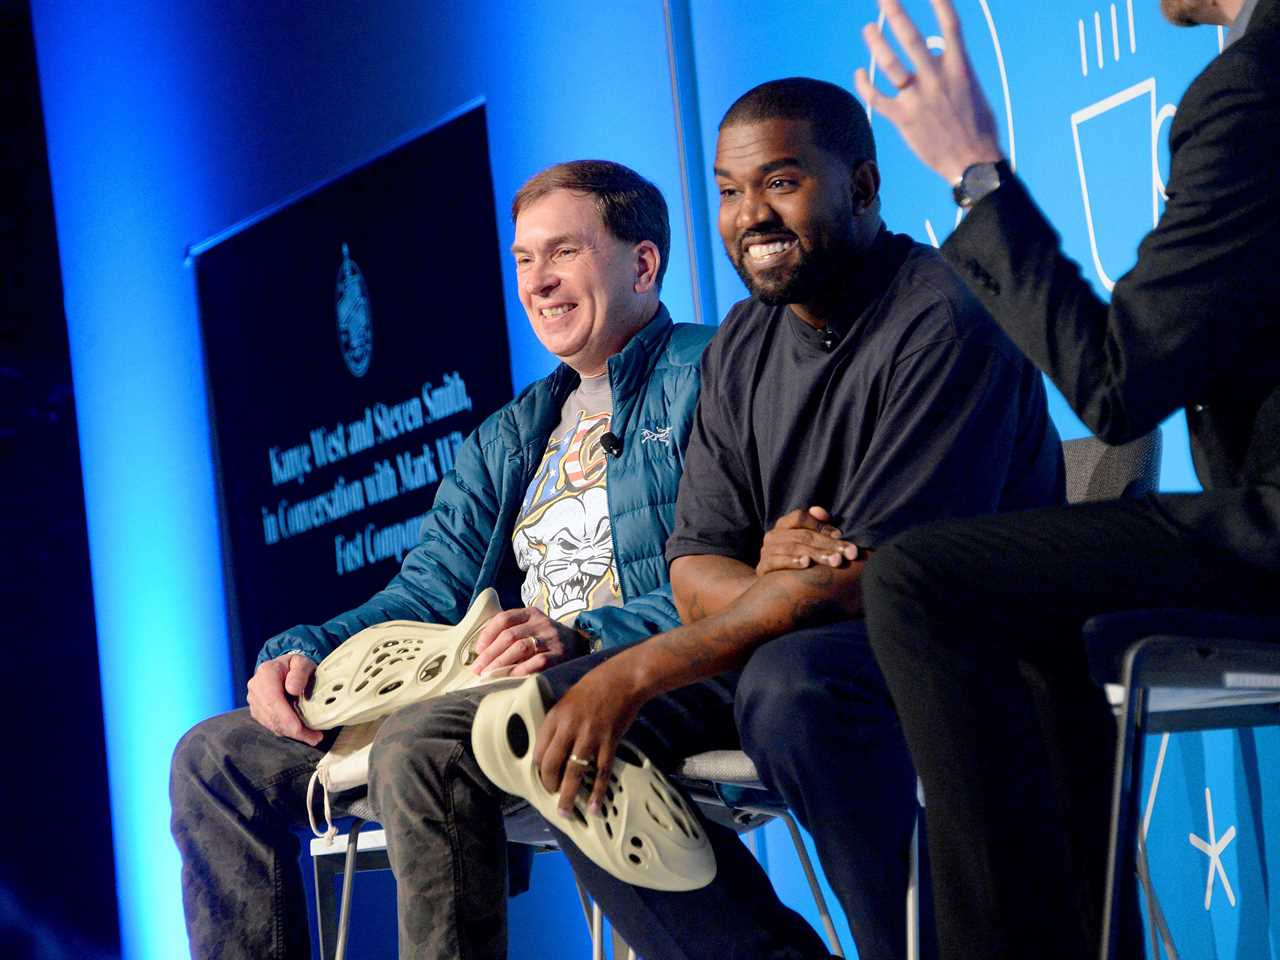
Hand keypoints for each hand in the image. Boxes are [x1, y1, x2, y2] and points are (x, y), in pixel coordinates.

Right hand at [247, 653, 322, 745]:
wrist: (284, 668)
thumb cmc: (296, 666)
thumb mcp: (303, 662)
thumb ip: (300, 673)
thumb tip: (293, 689)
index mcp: (266, 672)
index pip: (272, 699)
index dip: (285, 717)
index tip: (300, 729)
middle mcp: (255, 686)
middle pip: (271, 715)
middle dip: (293, 730)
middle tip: (314, 738)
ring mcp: (253, 700)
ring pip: (271, 723)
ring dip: (291, 733)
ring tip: (311, 736)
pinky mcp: (257, 710)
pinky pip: (270, 725)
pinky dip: (286, 731)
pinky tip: (300, 731)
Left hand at [470, 607, 587, 677]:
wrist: (581, 645)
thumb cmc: (547, 640)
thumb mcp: (532, 628)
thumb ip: (512, 633)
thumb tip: (481, 653)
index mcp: (531, 613)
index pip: (504, 619)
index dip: (487, 634)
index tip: (478, 651)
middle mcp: (541, 623)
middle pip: (509, 636)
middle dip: (490, 654)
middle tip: (478, 669)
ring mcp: (551, 638)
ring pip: (521, 647)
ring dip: (501, 663)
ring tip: (489, 675)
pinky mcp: (560, 655)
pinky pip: (538, 661)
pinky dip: (521, 669)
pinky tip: (510, 677)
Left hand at [532, 657, 646, 818]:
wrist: (623, 679)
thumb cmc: (594, 688)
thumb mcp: (568, 701)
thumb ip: (559, 724)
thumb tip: (554, 750)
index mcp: (555, 717)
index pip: (539, 750)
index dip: (539, 769)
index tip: (543, 778)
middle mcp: (569, 728)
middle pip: (552, 765)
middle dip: (550, 786)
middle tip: (553, 798)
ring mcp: (589, 736)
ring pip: (574, 773)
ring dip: (568, 796)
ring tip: (566, 812)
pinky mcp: (609, 742)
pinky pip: (600, 772)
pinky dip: (597, 792)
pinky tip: (594, 807)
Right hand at [757, 506, 864, 574]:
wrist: (772, 586)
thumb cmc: (796, 558)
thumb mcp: (805, 541)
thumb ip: (816, 525)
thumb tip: (821, 512)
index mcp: (783, 525)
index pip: (800, 517)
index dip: (820, 525)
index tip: (840, 535)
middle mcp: (773, 535)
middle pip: (802, 535)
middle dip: (828, 544)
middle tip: (849, 553)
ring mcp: (766, 551)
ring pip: (794, 548)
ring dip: (817, 554)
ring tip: (835, 560)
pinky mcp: (762, 567)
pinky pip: (776, 562)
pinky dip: (791, 561)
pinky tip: (806, 564)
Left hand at [854, 0, 1003, 182]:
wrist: (972, 163)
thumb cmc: (976, 127)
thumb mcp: (971, 89)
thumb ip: (952, 68)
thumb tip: (934, 50)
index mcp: (960, 69)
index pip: (950, 26)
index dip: (939, 3)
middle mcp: (937, 79)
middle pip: (912, 38)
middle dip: (895, 14)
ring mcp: (919, 99)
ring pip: (891, 64)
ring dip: (876, 43)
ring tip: (868, 29)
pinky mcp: (904, 119)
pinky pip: (877, 97)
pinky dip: (865, 84)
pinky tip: (859, 73)